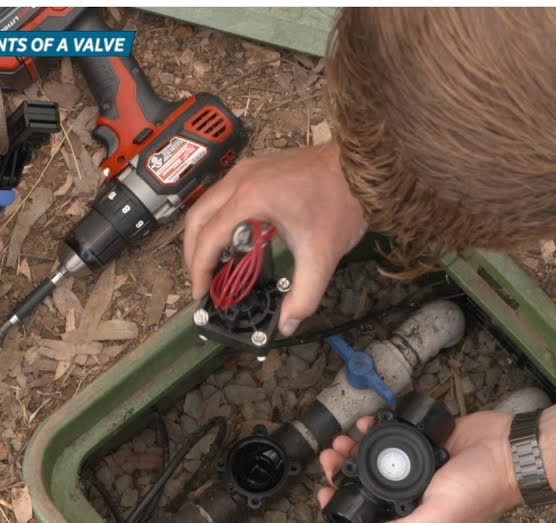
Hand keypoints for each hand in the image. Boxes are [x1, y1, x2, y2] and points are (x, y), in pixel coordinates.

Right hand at [183, 142, 367, 336]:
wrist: (361, 166)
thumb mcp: (322, 255)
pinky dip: (218, 220)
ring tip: (214, 265)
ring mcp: (246, 170)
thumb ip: (304, 295)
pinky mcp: (256, 169)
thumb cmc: (342, 200)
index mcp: (250, 198)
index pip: (209, 237)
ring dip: (204, 235)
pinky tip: (234, 241)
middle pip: (197, 219)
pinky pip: (223, 196)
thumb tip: (287, 323)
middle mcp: (241, 179)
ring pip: (206, 204)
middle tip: (202, 281)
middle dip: (193, 254)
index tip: (202, 292)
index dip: (200, 269)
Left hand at [318, 411, 522, 522]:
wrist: (512, 450)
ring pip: (377, 459)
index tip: (324, 491)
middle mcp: (414, 497)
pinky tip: (368, 422)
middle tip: (331, 456)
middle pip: (368, 486)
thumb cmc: (481, 489)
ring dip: (357, 448)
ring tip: (344, 438)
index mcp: (415, 522)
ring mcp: (420, 468)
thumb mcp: (436, 518)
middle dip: (344, 471)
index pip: (369, 520)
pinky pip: (395, 436)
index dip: (343, 506)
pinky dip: (379, 429)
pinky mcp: (426, 442)